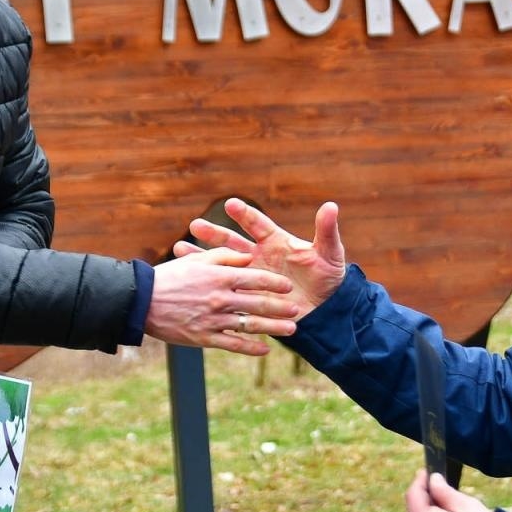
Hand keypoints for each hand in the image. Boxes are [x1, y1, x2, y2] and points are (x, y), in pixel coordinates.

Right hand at [145, 246, 300, 356]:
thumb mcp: (198, 261)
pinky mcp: (204, 338)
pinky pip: (232, 345)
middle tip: (298, 309)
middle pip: (258, 303)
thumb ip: (225, 256)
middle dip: (281, 307)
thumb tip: (249, 255)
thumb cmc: (171, 277)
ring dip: (273, 328)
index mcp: (219, 277)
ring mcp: (212, 321)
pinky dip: (250, 348)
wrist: (142, 302)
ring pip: (250, 325)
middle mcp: (219, 299)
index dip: (275, 282)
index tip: (288, 286)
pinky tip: (265, 349)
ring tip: (292, 330)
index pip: (255, 278)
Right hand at [172, 198, 346, 318]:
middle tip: (195, 225)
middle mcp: (260, 258)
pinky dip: (211, 289)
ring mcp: (253, 278)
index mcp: (276, 242)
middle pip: (234, 243)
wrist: (325, 307)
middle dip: (215, 234)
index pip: (258, 224)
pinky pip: (229, 293)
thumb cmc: (328, 277)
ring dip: (203, 258)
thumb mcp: (330, 254)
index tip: (230, 204)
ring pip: (224, 266)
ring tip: (179, 249)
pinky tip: (191, 284)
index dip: (245, 215)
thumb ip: (327, 231)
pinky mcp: (251, 297)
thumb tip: (331, 206)